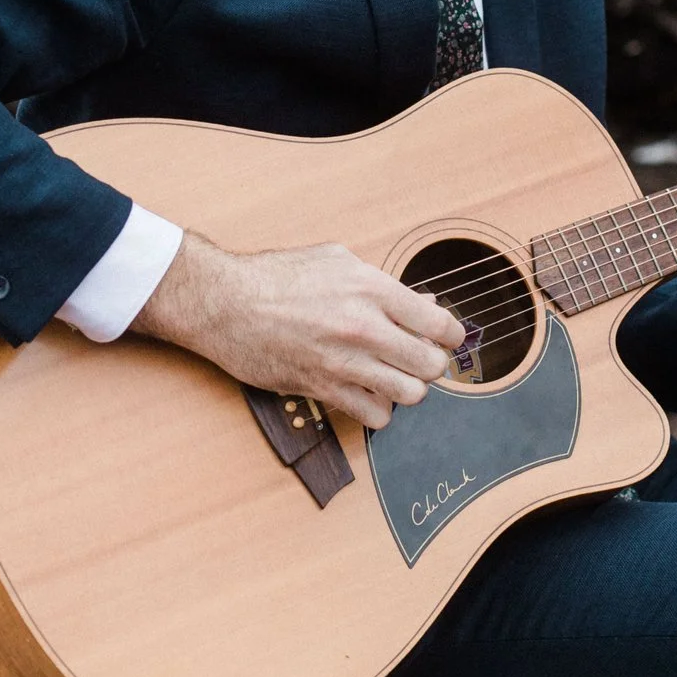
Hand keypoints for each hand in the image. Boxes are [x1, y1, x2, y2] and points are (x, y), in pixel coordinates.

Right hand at [128, 232, 465, 429]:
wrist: (225, 303)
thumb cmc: (277, 276)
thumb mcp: (336, 260)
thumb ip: (383, 283)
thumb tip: (422, 303)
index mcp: (372, 289)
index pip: (440, 324)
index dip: (450, 334)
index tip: (445, 337)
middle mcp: (363, 327)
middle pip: (431, 364)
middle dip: (432, 363)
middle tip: (419, 358)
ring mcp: (344, 362)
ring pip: (410, 394)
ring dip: (408, 388)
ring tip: (395, 376)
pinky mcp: (323, 389)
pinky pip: (375, 416)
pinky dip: (380, 410)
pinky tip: (369, 393)